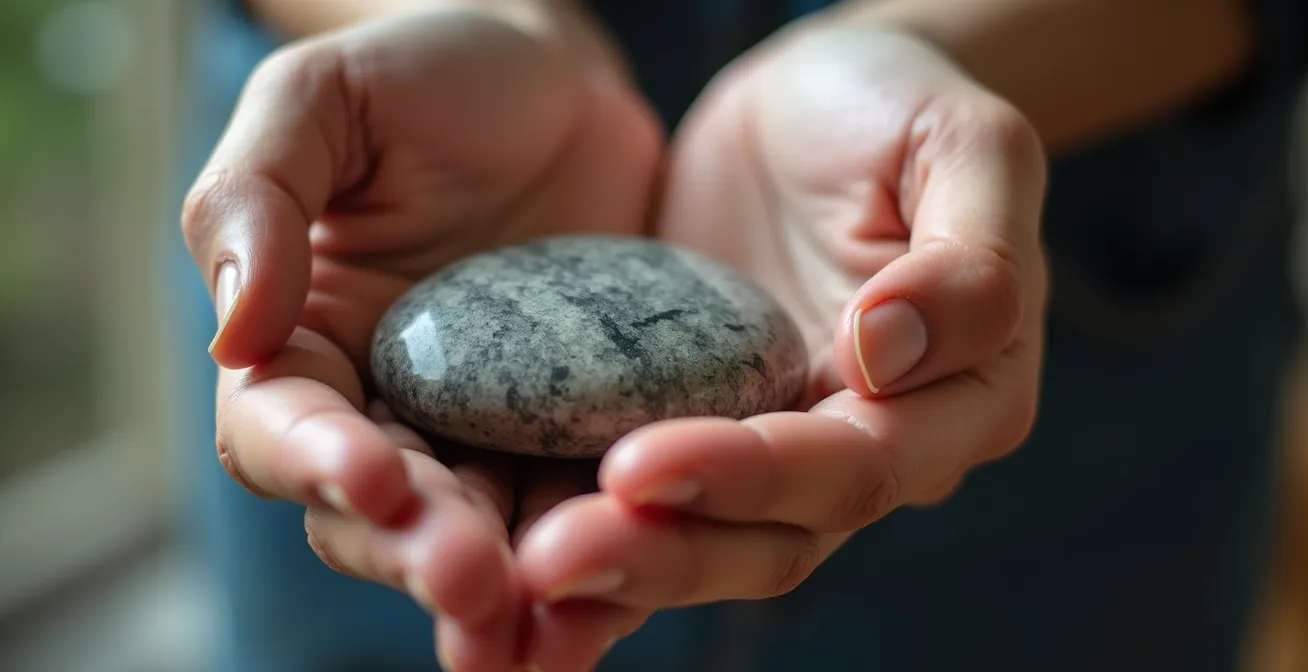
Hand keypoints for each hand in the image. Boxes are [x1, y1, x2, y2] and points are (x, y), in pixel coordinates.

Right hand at [180, 8, 660, 670]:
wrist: (560, 85)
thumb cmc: (430, 76)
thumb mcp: (326, 100)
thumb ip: (255, 199)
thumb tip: (233, 335)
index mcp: (306, 345)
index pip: (282, 432)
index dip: (316, 463)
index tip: (372, 474)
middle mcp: (391, 409)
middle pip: (381, 517)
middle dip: (419, 553)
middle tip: (473, 581)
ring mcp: (492, 432)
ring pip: (483, 537)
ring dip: (508, 591)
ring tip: (542, 625)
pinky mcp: (581, 433)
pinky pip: (583, 507)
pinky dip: (600, 556)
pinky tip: (634, 577)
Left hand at [514, 24, 1048, 667]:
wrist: (817, 101)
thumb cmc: (904, 109)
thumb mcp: (969, 148)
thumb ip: (970, 261)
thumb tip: (888, 355)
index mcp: (958, 400)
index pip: (860, 467)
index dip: (756, 477)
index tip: (643, 463)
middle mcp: (870, 446)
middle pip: (775, 535)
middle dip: (665, 552)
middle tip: (552, 556)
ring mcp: (776, 441)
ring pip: (707, 537)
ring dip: (621, 565)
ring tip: (524, 567)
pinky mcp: (697, 422)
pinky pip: (650, 495)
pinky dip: (592, 528)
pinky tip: (515, 549)